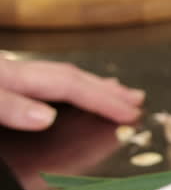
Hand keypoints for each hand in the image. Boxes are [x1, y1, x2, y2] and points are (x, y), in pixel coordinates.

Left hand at [0, 58, 144, 130]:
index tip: (130, 114)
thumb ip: (9, 106)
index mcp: (8, 76)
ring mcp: (6, 75)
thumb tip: (47, 118)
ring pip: (58, 76)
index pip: (69, 86)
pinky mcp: (0, 81)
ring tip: (114, 89)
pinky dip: (65, 85)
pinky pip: (42, 81)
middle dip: (106, 90)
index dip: (102, 100)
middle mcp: (11, 72)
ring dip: (90, 84)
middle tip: (136, 99)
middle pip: (70, 77)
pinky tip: (68, 89)